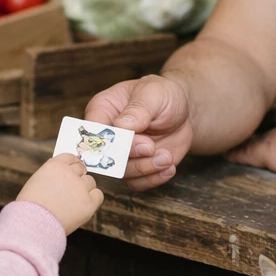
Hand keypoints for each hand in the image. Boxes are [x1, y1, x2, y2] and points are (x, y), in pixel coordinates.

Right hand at [17, 154, 103, 233]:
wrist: (34, 223)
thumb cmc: (30, 207)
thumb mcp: (35, 182)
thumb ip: (50, 176)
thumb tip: (60, 177)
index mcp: (55, 166)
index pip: (70, 158)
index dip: (73, 164)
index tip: (74, 169)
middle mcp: (70, 173)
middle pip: (81, 169)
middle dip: (79, 176)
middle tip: (74, 188)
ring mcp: (81, 187)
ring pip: (90, 182)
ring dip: (85, 189)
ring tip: (74, 202)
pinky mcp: (89, 203)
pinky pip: (98, 195)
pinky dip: (93, 199)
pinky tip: (85, 206)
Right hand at [84, 75, 193, 190]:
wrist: (183, 111)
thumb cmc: (162, 95)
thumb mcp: (153, 93)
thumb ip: (138, 108)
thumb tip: (122, 125)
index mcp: (102, 110)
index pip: (92, 131)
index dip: (106, 141)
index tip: (128, 140)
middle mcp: (108, 135)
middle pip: (106, 156)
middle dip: (130, 155)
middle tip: (151, 147)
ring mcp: (122, 154)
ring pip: (123, 173)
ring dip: (145, 168)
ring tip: (166, 157)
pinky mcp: (137, 167)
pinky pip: (138, 183)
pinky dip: (154, 179)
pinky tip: (169, 167)